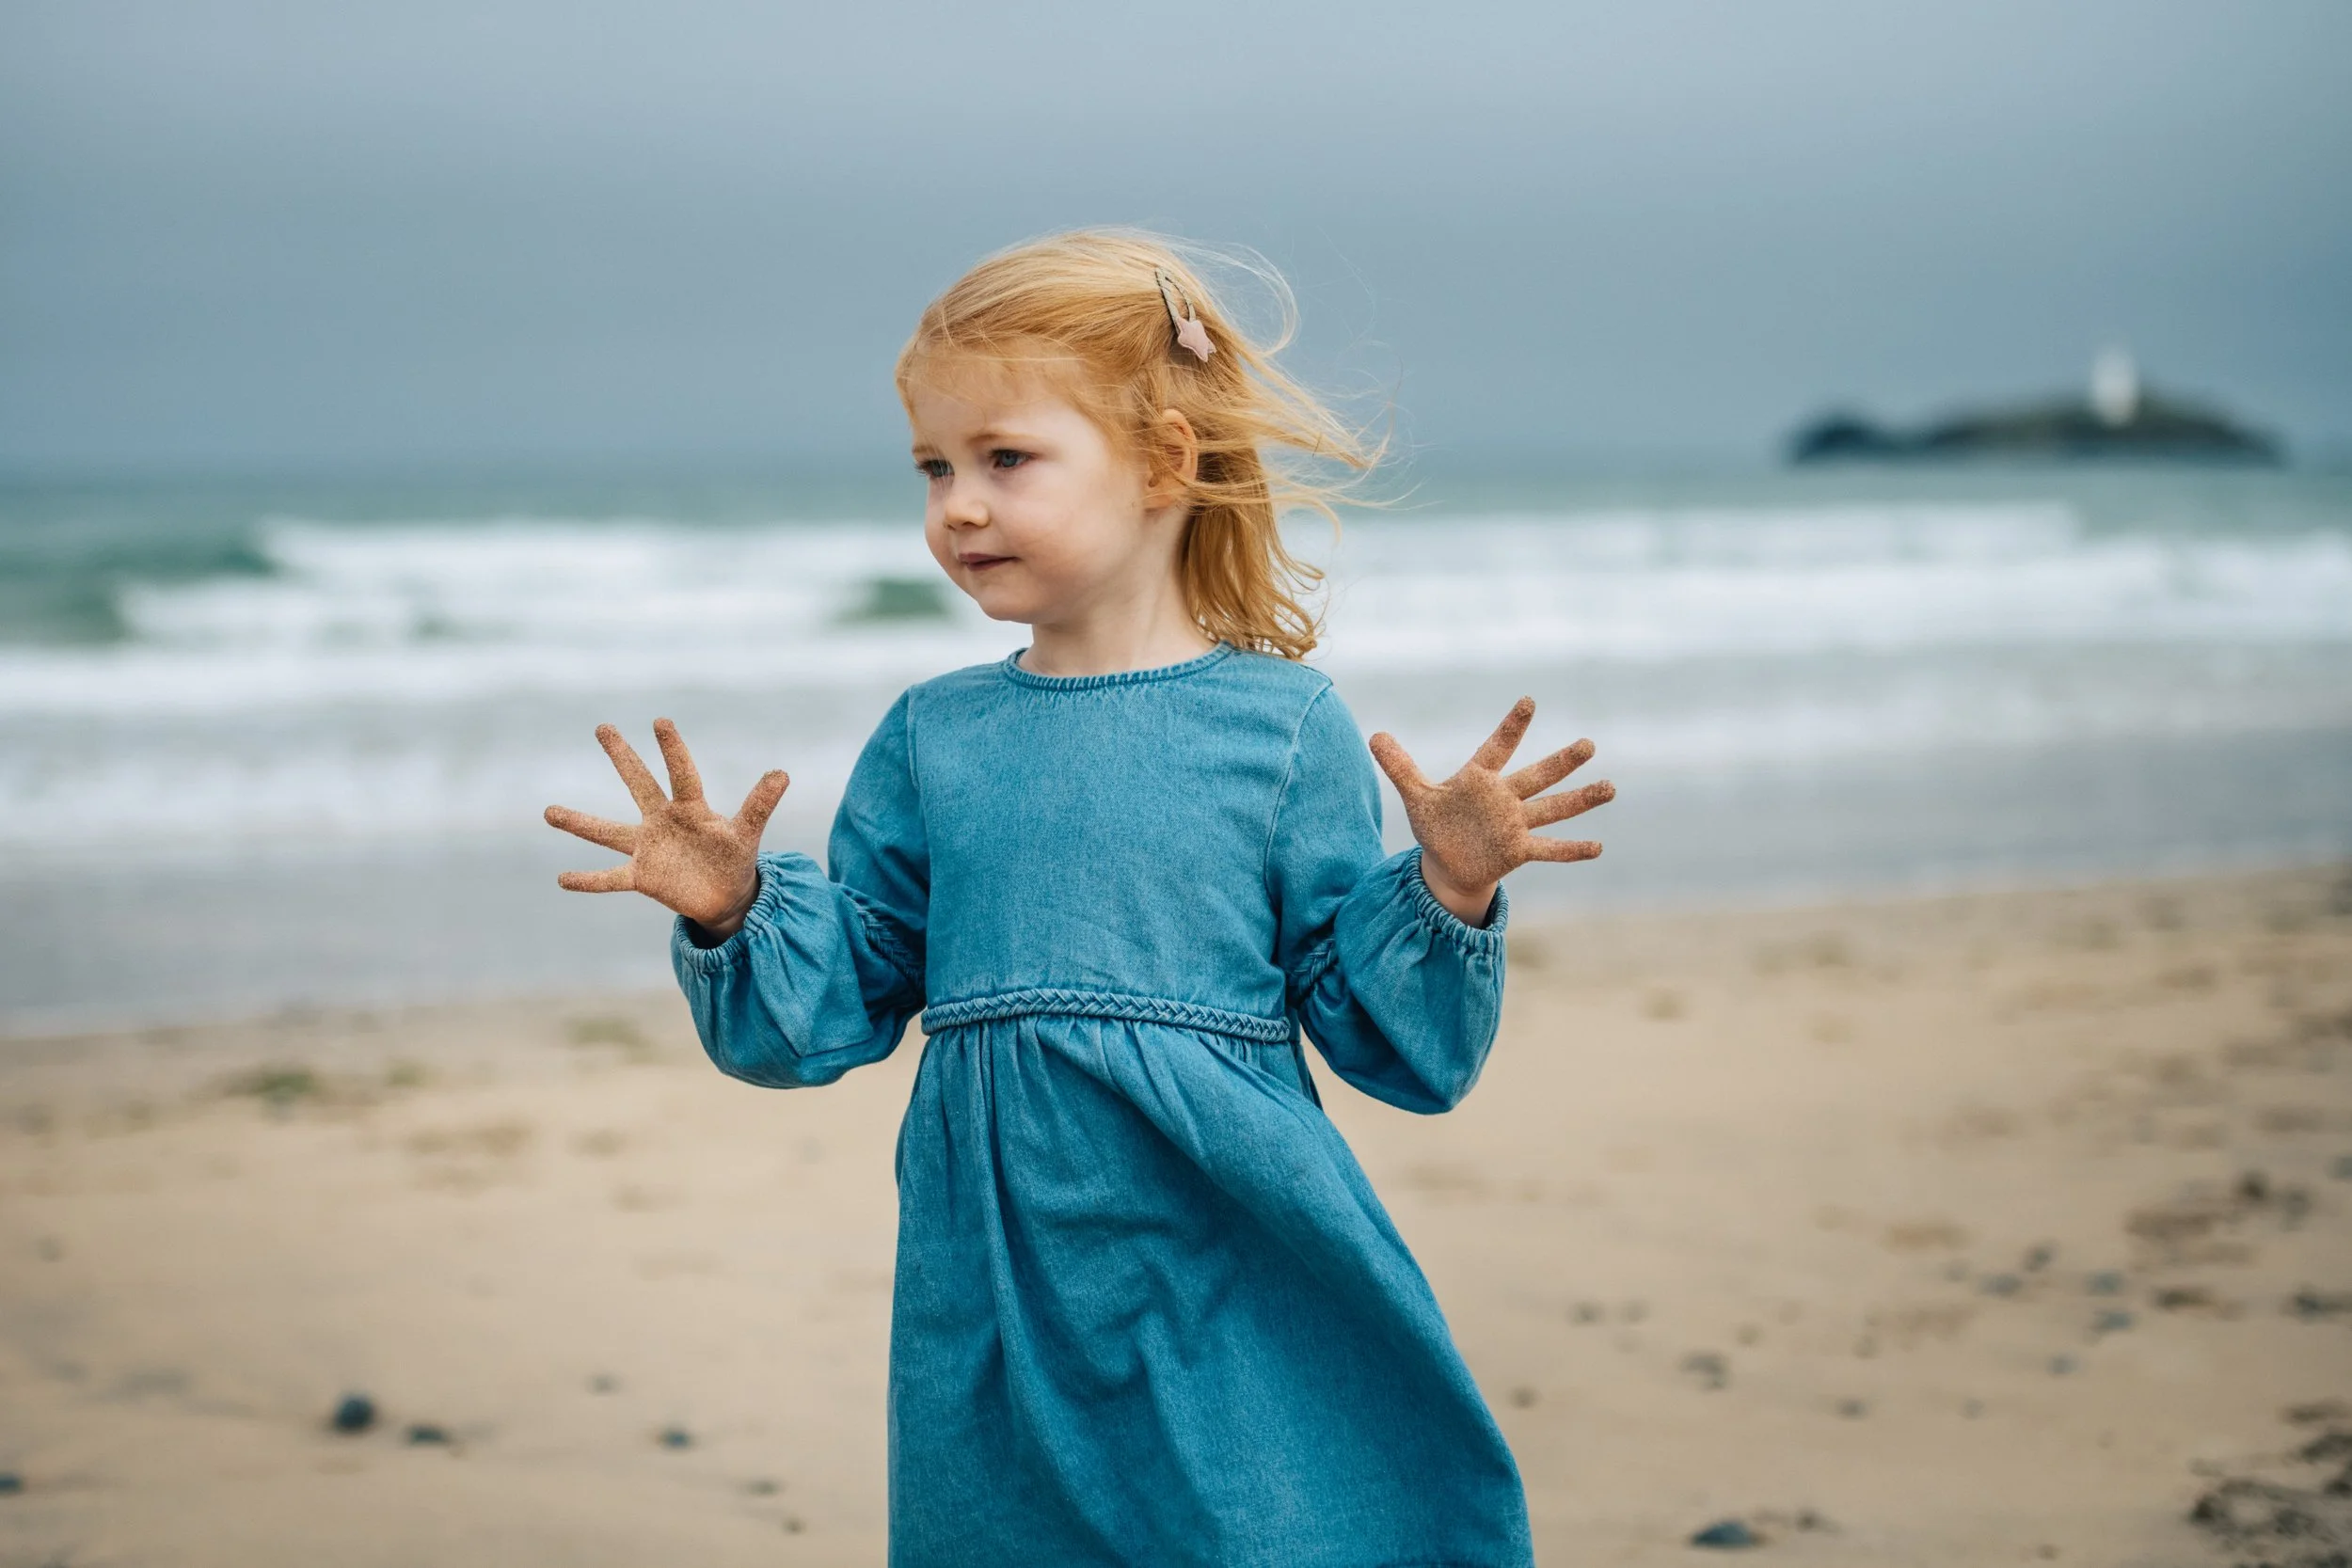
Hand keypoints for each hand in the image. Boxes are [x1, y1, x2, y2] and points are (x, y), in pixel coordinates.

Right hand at [544, 719, 789, 939]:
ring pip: (608, 832)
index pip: (682, 774)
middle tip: (603, 727)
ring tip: (548, 811)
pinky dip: (587, 880)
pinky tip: (561, 879)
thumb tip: (782, 773)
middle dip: (623, 757)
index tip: (660, 721)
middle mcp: (663, 820)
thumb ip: (760, 805)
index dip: (673, 750)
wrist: (725, 894)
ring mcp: (649, 847)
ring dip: (580, 823)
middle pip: (639, 784)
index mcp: (691, 808)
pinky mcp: (642, 877)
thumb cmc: (734, 857)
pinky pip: (610, 878)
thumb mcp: (748, 833)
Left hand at [1368, 698, 1613, 925]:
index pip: (1497, 748)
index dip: (1511, 728)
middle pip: (1537, 776)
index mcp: (1480, 779)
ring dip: (1580, 799)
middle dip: (1562, 762)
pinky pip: (1549, 849)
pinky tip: (1598, 847)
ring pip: (1553, 808)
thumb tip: (1374, 734)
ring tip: (1610, 787)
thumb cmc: (1437, 824)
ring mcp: (1515, 823)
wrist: (1448, 862)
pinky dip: (1572, 849)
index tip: (1528, 702)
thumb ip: (1399, 766)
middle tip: (1588, 744)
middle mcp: (1505, 798)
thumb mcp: (1416, 796)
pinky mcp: (1518, 849)